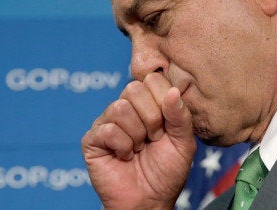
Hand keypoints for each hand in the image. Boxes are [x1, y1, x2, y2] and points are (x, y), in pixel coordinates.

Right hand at [81, 73, 196, 208]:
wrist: (151, 200)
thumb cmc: (168, 171)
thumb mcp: (184, 142)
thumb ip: (182, 116)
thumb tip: (174, 91)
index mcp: (149, 102)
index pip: (153, 79)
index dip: (164, 101)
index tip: (167, 126)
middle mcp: (127, 108)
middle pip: (134, 88)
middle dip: (152, 118)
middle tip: (153, 138)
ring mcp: (107, 122)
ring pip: (120, 107)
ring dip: (137, 134)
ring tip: (139, 148)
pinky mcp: (92, 139)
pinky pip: (107, 129)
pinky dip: (123, 146)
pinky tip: (125, 156)